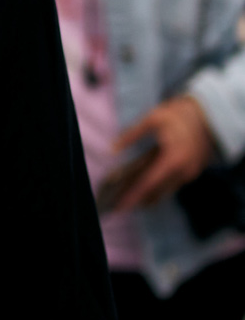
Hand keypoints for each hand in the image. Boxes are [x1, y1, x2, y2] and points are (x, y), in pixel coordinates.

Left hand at [112, 97, 217, 214]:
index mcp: (174, 159)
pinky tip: (145, 190)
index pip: (149, 183)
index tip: (119, 206)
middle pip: (157, 192)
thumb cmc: (177, 115)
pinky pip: (174, 185)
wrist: (207, 114)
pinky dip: (159, 188)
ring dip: (149, 196)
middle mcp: (184, 171)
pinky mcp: (193, 172)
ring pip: (166, 191)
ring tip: (128, 200)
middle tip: (118, 206)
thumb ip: (131, 135)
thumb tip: (113, 149)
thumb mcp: (152, 119)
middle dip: (138, 199)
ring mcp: (191, 173)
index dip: (133, 195)